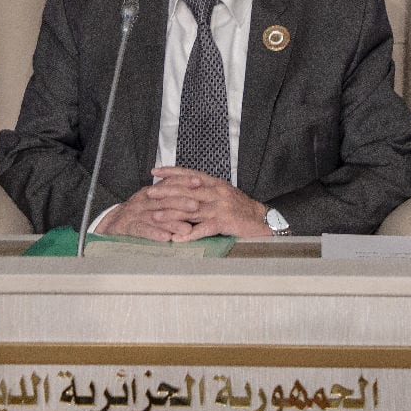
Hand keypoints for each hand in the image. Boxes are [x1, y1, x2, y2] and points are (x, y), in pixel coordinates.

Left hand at [96, 167, 270, 240]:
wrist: (263, 220)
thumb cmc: (240, 208)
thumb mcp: (223, 193)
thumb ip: (205, 189)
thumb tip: (185, 186)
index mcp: (215, 183)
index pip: (189, 174)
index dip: (171, 172)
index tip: (155, 171)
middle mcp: (216, 192)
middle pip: (186, 190)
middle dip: (165, 191)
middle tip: (148, 193)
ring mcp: (219, 207)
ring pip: (190, 209)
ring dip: (170, 214)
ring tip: (154, 217)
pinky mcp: (224, 222)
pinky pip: (203, 229)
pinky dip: (188, 234)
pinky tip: (176, 239)